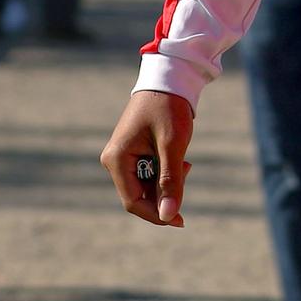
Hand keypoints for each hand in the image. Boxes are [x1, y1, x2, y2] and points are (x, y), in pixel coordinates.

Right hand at [100, 89, 193, 226]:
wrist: (168, 80)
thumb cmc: (169, 108)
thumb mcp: (173, 146)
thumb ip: (170, 182)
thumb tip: (170, 216)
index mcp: (117, 160)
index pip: (133, 202)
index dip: (157, 215)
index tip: (182, 220)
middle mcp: (113, 161)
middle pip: (140, 196)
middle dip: (165, 193)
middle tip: (187, 170)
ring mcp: (122, 158)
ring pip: (146, 187)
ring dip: (168, 182)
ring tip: (185, 161)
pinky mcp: (132, 154)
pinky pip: (148, 175)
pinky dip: (165, 173)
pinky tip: (179, 159)